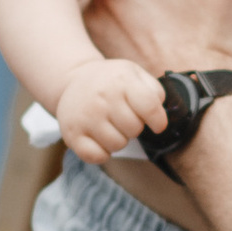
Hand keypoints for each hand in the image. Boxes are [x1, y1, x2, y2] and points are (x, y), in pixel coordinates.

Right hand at [54, 56, 170, 166]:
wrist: (73, 80)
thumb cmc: (111, 81)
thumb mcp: (134, 74)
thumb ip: (153, 91)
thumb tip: (159, 115)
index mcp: (122, 81)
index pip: (150, 107)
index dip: (158, 121)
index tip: (157, 125)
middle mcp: (102, 97)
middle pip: (134, 129)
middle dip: (134, 127)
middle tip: (124, 118)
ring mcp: (85, 116)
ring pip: (117, 145)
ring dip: (119, 140)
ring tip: (111, 126)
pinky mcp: (72, 133)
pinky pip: (97, 156)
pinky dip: (103, 153)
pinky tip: (100, 140)